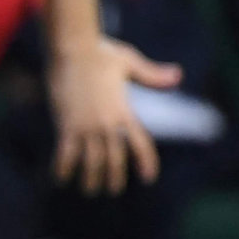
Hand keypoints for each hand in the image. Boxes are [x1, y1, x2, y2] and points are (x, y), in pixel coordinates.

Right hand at [48, 37, 182, 194]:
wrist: (72, 47)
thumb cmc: (100, 52)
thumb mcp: (129, 63)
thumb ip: (152, 75)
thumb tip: (178, 75)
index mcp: (124, 111)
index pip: (140, 144)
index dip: (145, 162)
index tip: (148, 178)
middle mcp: (107, 123)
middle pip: (115, 160)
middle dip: (114, 178)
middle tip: (111, 190)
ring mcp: (86, 125)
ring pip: (91, 162)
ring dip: (90, 180)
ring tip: (88, 190)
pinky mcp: (66, 123)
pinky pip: (65, 153)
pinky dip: (62, 168)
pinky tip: (60, 180)